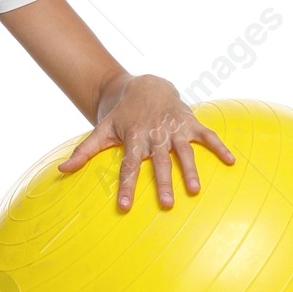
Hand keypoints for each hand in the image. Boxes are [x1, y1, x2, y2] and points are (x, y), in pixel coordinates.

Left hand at [56, 74, 235, 210]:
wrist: (144, 85)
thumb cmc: (122, 114)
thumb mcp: (101, 130)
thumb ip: (83, 152)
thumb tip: (61, 171)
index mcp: (133, 137)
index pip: (128, 166)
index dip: (126, 186)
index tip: (125, 206)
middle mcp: (155, 134)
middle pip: (159, 162)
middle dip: (163, 183)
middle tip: (167, 206)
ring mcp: (174, 128)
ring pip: (184, 151)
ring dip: (191, 170)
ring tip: (195, 190)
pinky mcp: (190, 122)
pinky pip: (208, 135)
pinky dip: (220, 147)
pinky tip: (232, 162)